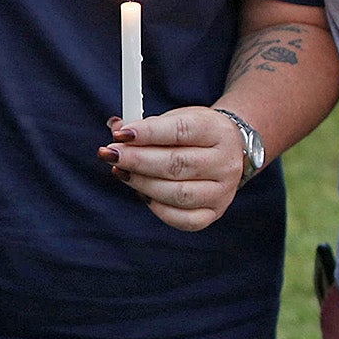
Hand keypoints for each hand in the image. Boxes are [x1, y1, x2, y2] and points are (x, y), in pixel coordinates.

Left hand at [99, 107, 249, 231]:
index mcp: (217, 131)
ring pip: (178, 194)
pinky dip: (157, 208)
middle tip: (110, 154)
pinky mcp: (214, 213)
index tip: (119, 134)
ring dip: (142, 183)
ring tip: (120, 171)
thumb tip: (116, 128)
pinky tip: (142, 193)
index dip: (148, 133)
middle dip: (137, 160)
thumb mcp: (177, 118)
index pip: (181, 131)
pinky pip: (183, 219)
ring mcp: (222, 192)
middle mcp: (225, 163)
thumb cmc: (195, 134)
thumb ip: (147, 125)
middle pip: (177, 164)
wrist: (229, 152)